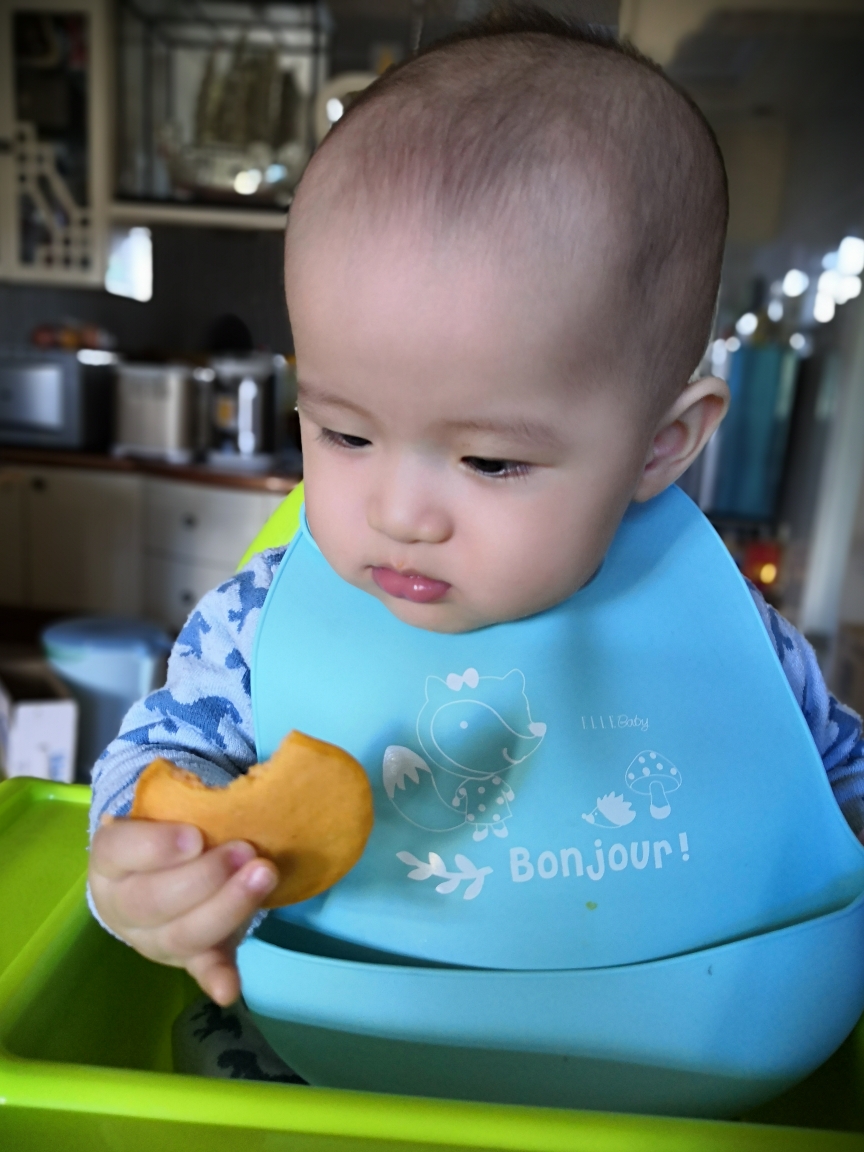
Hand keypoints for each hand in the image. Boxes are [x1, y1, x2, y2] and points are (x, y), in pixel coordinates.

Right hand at [89, 818, 277, 1005]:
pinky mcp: (187, 958)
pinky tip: (229, 988)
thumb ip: (188, 801)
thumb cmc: (167, 830)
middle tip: (246, 851)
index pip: (119, 850)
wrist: (159, 872)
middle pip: (154, 900)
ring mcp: (154, 938)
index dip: (157, 846)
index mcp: (111, 859)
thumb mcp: (164, 811)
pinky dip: (216, 977)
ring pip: (182, 934)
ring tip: (265, 875)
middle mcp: (123, 905)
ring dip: (228, 907)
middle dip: (205, 876)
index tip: (196, 836)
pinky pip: (200, 968)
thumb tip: (236, 784)